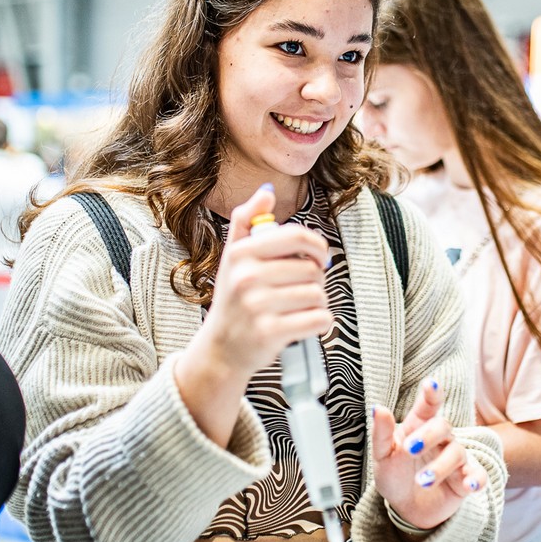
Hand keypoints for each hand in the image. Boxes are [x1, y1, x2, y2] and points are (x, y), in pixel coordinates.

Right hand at [193, 184, 331, 381]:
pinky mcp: (270, 333)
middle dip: (314, 280)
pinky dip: (319, 322)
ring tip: (297, 308)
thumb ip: (247, 220)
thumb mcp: (233, 257)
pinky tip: (303, 324)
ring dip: (316, 303)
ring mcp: (257, 306)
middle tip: (299, 289)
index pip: (295, 236)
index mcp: (241, 254)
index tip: (319, 257)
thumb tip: (267, 192)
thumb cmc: (233, 299)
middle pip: (311, 269)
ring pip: (318, 294)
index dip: (317, 246)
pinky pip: (319, 319)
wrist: (221, 349)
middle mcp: (246, 277)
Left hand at [370, 378, 488, 531]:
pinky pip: (478, 476)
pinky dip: (476, 480)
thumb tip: (377, 408)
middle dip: (428, 436)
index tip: (431, 383)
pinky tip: (469, 486)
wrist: (407, 509)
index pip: (428, 406)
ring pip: (457, 453)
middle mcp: (440, 439)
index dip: (432, 394)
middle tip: (410, 450)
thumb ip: (381, 434)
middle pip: (443, 426)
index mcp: (419, 427)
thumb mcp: (382, 457)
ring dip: (440, 467)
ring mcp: (455, 459)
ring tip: (422, 481)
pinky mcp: (466, 480)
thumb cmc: (394, 476)